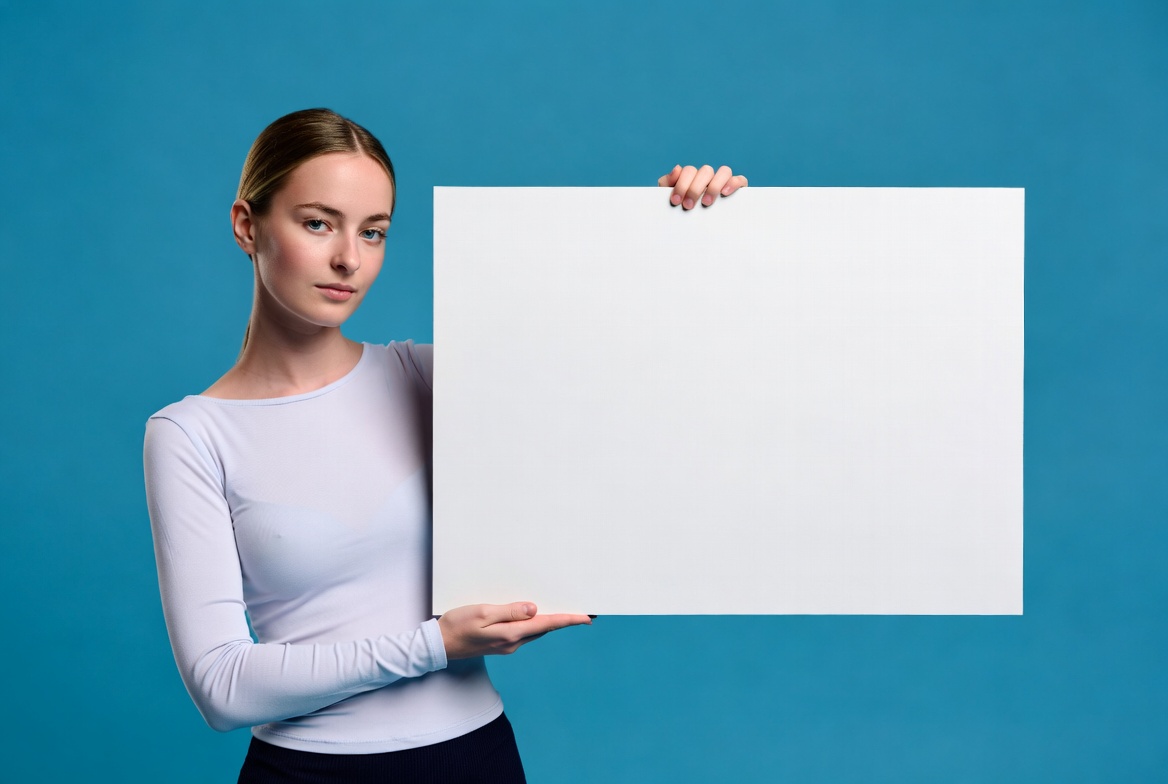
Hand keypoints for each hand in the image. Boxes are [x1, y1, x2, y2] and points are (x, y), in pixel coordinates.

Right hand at [437, 602, 591, 658]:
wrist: (440, 645)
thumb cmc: (458, 626)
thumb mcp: (483, 612)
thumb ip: (510, 611)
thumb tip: (535, 610)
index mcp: (511, 634)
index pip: (547, 625)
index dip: (569, 620)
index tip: (587, 618)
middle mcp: (514, 642)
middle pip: (546, 629)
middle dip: (565, 620)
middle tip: (583, 612)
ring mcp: (508, 645)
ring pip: (536, 631)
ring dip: (551, 622)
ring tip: (566, 611)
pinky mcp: (502, 643)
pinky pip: (525, 632)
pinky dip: (536, 624)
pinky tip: (537, 616)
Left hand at [658, 164, 747, 209]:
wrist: (689, 235)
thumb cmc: (680, 213)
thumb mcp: (670, 199)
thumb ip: (667, 183)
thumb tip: (677, 168)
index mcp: (693, 177)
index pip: (689, 171)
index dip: (682, 184)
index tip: (676, 201)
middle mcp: (709, 177)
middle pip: (706, 171)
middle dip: (695, 188)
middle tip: (688, 206)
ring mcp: (724, 182)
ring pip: (724, 171)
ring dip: (714, 186)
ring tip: (706, 203)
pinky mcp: (737, 189)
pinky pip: (740, 180)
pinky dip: (733, 183)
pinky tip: (724, 194)